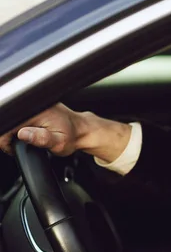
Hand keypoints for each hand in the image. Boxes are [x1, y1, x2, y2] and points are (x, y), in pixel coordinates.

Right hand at [0, 103, 130, 162]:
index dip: (6, 138)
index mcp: (37, 110)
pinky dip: (18, 128)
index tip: (14, 147)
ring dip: (14, 133)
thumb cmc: (72, 137)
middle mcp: (33, 104)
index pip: (8, 123)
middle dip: (10, 136)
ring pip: (11, 120)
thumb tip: (22, 134)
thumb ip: (41, 138)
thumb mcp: (58, 142)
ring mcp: (31, 105)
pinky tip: (28, 133)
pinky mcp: (31, 107)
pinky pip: (17, 119)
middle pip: (7, 121)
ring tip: (28, 139)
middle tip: (25, 145)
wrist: (81, 130)